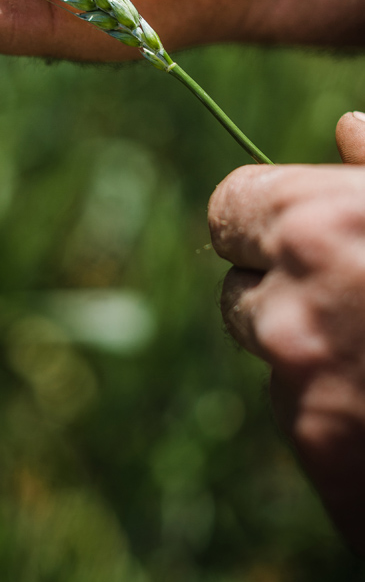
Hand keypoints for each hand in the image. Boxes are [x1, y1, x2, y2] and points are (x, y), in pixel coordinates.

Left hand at [210, 113, 364, 552]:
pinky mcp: (319, 451)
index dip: (263, 219)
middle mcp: (291, 303)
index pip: (230, 208)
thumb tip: (348, 129)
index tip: (293, 231)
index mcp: (316, 224)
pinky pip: (305, 418)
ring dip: (315, 356)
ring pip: (275, 357)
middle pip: (240, 288)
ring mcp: (300, 385)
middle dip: (284, 292)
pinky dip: (341, 415)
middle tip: (357, 301)